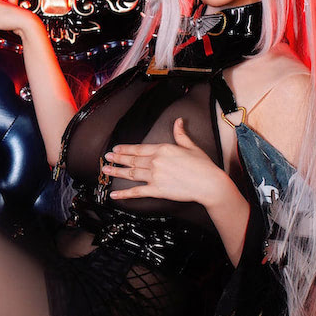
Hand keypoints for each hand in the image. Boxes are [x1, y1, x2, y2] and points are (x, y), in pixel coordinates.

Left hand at [102, 118, 234, 207]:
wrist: (209, 183)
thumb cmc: (202, 166)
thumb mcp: (190, 146)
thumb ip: (180, 134)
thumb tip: (178, 121)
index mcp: (162, 149)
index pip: (139, 148)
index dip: (126, 149)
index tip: (117, 148)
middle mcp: (155, 161)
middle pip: (132, 160)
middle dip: (118, 158)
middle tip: (107, 158)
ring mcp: (155, 176)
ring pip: (131, 173)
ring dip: (117, 172)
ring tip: (106, 171)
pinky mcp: (157, 190)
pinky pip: (137, 192)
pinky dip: (124, 194)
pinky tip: (114, 194)